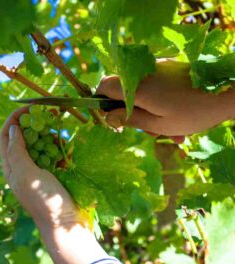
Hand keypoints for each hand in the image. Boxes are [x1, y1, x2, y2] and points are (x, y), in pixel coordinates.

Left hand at [0, 107, 107, 263]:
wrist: (65, 223)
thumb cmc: (44, 199)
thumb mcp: (26, 175)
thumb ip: (17, 151)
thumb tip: (15, 128)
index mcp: (11, 166)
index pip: (7, 136)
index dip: (15, 119)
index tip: (29, 107)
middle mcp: (22, 166)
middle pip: (23, 137)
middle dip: (34, 123)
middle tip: (49, 113)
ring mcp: (38, 168)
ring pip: (39, 144)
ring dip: (48, 134)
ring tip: (59, 130)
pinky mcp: (52, 172)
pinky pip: (52, 153)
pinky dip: (57, 146)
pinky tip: (65, 146)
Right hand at [97, 60, 234, 137]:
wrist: (227, 92)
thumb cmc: (192, 113)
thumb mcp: (159, 125)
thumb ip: (130, 119)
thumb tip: (107, 117)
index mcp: (138, 88)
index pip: (105, 86)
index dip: (101, 100)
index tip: (110, 116)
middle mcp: (144, 75)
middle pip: (124, 93)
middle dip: (132, 113)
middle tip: (149, 131)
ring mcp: (157, 70)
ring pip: (141, 93)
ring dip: (150, 112)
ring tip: (171, 133)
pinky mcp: (168, 70)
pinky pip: (155, 88)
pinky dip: (160, 104)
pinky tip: (177, 120)